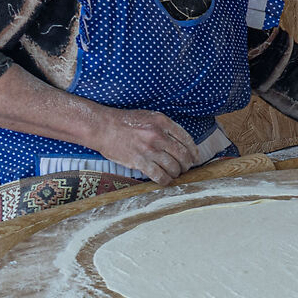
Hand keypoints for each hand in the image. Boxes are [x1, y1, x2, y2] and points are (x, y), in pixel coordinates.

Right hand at [86, 106, 201, 182]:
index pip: (187, 140)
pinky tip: (164, 180)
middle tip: (184, 168)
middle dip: (186, 165)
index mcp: (163, 122)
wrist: (103, 127)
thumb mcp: (149, 117)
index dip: (194, 152)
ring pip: (174, 168)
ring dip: (176, 173)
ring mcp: (149, 149)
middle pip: (183, 156)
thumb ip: (166, 128)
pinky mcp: (140, 162)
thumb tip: (182, 143)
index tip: (195, 158)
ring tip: (173, 173)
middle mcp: (158, 135)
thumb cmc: (126, 122)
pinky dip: (165, 180)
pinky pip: (160, 176)